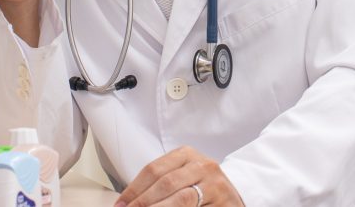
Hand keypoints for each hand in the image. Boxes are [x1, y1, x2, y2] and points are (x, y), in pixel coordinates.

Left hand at [115, 146, 243, 206]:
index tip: (120, 205)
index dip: (134, 189)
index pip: (154, 170)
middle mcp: (203, 165)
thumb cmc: (202, 189)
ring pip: (181, 199)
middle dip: (143, 202)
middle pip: (166, 183)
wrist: (234, 198)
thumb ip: (160, 184)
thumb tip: (127, 202)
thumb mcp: (182, 177)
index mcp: (187, 154)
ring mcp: (216, 184)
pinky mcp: (224, 202)